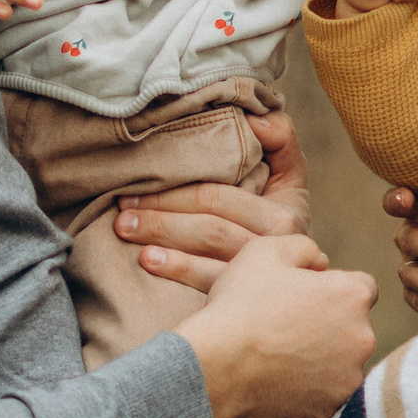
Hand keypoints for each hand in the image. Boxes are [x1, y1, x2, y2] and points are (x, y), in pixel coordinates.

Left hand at [118, 103, 310, 272]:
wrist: (296, 284)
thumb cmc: (281, 218)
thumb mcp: (291, 177)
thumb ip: (280, 139)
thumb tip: (256, 118)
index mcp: (283, 214)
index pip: (220, 196)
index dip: (177, 189)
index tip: (139, 181)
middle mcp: (274, 246)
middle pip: (209, 224)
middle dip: (160, 213)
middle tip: (121, 210)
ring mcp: (258, 276)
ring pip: (205, 249)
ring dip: (162, 237)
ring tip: (124, 230)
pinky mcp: (243, 299)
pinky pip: (207, 282)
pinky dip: (176, 269)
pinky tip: (147, 260)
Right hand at [178, 230, 377, 417]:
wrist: (214, 365)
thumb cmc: (239, 304)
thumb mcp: (266, 251)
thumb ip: (304, 247)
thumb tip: (322, 263)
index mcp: (352, 295)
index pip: (361, 288)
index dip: (331, 290)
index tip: (303, 299)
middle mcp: (362, 338)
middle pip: (353, 328)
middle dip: (329, 326)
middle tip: (286, 328)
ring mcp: (348, 378)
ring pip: (340, 363)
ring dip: (320, 359)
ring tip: (279, 356)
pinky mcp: (329, 410)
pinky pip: (323, 395)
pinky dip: (307, 389)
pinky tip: (277, 380)